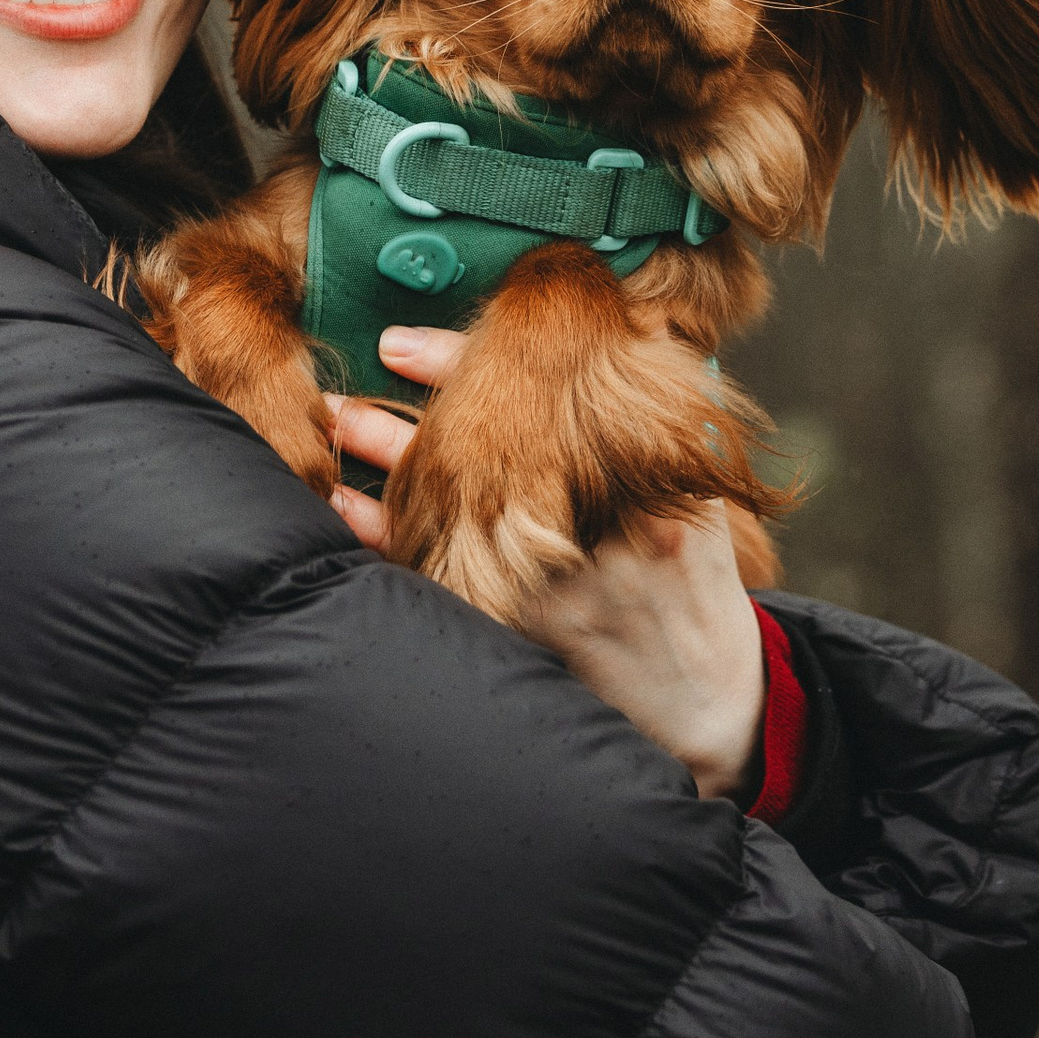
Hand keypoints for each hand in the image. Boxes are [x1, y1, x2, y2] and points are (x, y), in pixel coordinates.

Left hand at [326, 327, 770, 802]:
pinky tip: (344, 511)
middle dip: (401, 419)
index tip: (400, 344)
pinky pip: (436, 573)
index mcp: (645, 481)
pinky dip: (386, 541)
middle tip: (336, 386)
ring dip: (384, 466)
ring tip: (330, 424)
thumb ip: (660, 420)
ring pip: (446, 511)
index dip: (459, 364)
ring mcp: (552, 586)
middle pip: (478, 456)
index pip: (538, 402)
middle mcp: (597, 529)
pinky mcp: (523, 631)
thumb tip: (594, 337)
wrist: (708, 699)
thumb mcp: (700, 493)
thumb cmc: (698, 583)